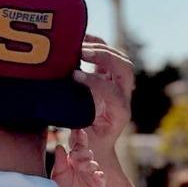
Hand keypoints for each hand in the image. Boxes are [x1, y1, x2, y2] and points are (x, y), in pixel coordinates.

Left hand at [51, 127, 105, 186]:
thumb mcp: (58, 175)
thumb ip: (59, 161)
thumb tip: (59, 147)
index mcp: (74, 159)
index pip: (78, 145)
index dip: (80, 137)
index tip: (79, 130)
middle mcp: (84, 162)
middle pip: (86, 151)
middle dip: (81, 152)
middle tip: (74, 155)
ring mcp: (93, 171)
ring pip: (92, 162)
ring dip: (86, 163)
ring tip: (79, 167)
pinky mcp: (99, 180)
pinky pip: (100, 174)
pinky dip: (97, 173)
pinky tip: (95, 174)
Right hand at [74, 34, 132, 157]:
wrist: (97, 146)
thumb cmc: (85, 144)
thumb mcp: (80, 138)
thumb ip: (75, 122)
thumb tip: (62, 105)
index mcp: (119, 113)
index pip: (113, 91)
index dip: (95, 81)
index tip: (74, 76)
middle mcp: (124, 97)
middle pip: (125, 69)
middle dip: (104, 57)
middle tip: (81, 53)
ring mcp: (119, 86)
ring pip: (121, 60)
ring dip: (102, 49)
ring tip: (78, 45)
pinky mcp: (110, 78)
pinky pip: (109, 56)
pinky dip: (97, 45)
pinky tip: (80, 40)